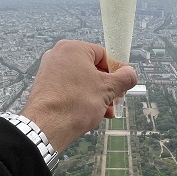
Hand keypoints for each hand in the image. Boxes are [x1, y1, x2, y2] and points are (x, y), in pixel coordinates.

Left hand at [22, 40, 136, 152]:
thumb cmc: (73, 104)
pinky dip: (82, 98)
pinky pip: (69, 88)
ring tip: (106, 110)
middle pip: (92, 68)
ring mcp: (49, 71)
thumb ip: (124, 78)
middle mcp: (58, 55)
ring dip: (97, 95)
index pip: (103, 54)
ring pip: (81, 80)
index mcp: (73, 48)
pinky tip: (93, 113)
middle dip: (107, 86)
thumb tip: (130, 74)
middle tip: (116, 98)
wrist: (47, 127)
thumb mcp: (107, 89)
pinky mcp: (45, 86)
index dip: (116, 70)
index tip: (122, 83)